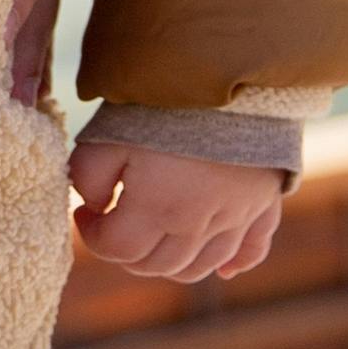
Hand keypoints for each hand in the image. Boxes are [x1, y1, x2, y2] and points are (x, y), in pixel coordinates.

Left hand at [68, 120, 284, 288]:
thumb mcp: (106, 135)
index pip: (115, 249)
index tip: (85, 212)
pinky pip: (252, 250)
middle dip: (126, 253)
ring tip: (154, 240)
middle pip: (154, 265)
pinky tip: (223, 270)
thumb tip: (93, 206)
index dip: (91, 234)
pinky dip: (236, 263)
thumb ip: (86, 177)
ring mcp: (234, 219)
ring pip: (197, 267)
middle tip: (116, 225)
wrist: (232, 78)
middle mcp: (196, 225)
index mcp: (156, 209)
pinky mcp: (262, 204)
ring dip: (169, 263)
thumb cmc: (163, 105)